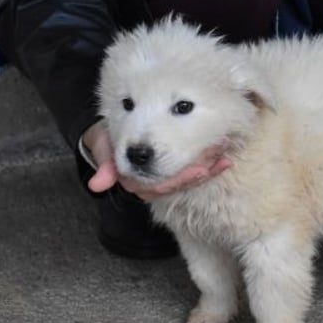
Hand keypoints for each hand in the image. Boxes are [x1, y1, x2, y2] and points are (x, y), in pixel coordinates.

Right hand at [85, 123, 231, 200]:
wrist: (110, 135)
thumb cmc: (109, 139)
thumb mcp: (104, 149)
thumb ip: (104, 166)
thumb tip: (96, 186)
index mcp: (139, 184)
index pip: (164, 187)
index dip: (184, 179)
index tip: (202, 169)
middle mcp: (155, 185)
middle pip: (182, 183)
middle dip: (203, 170)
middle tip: (219, 153)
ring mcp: (165, 178)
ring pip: (191, 178)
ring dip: (210, 166)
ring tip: (224, 149)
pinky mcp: (175, 170)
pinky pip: (194, 170)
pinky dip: (210, 164)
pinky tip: (226, 156)